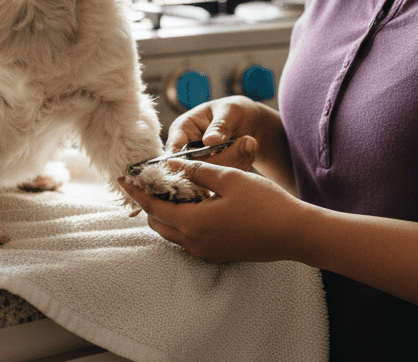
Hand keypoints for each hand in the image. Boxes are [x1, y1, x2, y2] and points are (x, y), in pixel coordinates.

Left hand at [122, 157, 314, 263]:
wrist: (294, 234)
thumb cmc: (265, 203)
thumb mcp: (230, 178)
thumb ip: (198, 170)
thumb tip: (172, 164)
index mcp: (193, 223)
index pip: (153, 206)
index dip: (137, 191)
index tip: (123, 178)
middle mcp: (194, 242)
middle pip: (159, 223)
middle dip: (149, 203)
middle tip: (147, 181)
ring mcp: (206, 252)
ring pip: (173, 233)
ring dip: (165, 214)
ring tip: (169, 190)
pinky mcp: (218, 254)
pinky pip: (188, 239)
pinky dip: (182, 222)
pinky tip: (193, 205)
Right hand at [168, 97, 296, 191]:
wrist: (249, 122)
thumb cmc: (234, 111)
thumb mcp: (230, 111)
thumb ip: (220, 125)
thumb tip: (209, 141)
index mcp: (182, 130)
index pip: (174, 152)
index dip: (184, 164)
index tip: (207, 166)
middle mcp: (186, 151)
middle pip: (193, 170)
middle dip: (221, 161)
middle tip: (244, 145)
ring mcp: (200, 165)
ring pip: (210, 178)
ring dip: (232, 164)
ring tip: (248, 145)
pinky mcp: (213, 176)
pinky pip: (223, 181)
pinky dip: (238, 169)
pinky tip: (247, 153)